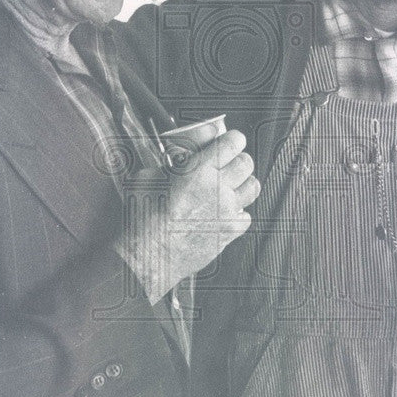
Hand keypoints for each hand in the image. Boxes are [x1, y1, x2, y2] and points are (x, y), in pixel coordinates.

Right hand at [116, 129, 259, 302]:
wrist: (148, 257)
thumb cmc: (143, 220)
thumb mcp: (147, 177)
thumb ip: (170, 163)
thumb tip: (182, 155)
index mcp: (198, 171)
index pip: (232, 143)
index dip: (233, 139)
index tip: (230, 140)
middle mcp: (217, 189)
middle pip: (247, 163)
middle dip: (239, 159)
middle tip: (230, 162)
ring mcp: (226, 211)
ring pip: (253, 187)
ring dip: (243, 183)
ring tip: (232, 185)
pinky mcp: (229, 232)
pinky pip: (246, 215)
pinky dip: (239, 211)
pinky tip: (226, 211)